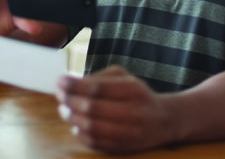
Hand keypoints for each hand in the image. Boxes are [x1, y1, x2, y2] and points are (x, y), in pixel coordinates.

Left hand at [56, 66, 176, 152]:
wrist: (164, 120)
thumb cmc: (137, 94)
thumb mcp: (124, 77)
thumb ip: (99, 78)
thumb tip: (69, 84)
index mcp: (133, 90)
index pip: (98, 88)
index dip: (74, 85)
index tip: (60, 80)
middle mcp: (134, 112)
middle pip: (93, 108)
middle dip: (70, 101)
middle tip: (59, 96)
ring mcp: (129, 132)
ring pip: (92, 127)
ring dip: (72, 118)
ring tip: (63, 110)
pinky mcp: (124, 148)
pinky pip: (96, 143)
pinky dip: (80, 134)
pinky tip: (75, 124)